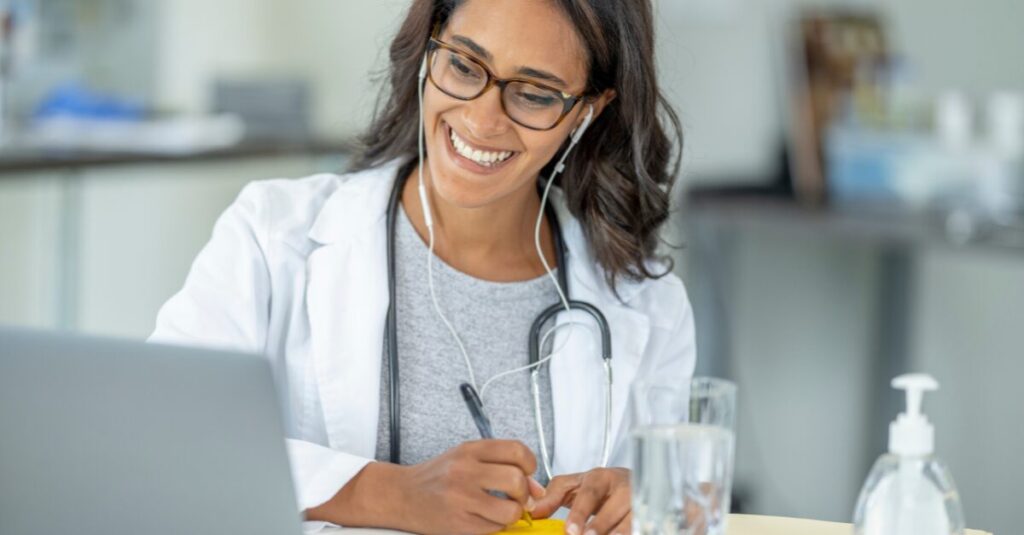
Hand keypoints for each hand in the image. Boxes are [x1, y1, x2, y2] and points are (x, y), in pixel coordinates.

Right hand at [397, 439, 545, 533]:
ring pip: (510, 510)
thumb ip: (500, 465)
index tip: (527, 473)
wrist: (401, 495)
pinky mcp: (459, 524)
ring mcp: (461, 498)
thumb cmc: (437, 477)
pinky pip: (495, 528)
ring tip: (502, 510)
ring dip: (512, 513)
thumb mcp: (466, 458)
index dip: (530, 464)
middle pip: (516, 480)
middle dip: (524, 492)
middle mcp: (464, 471)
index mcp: (469, 450)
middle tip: (516, 497)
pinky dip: (497, 526)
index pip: (516, 450)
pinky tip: (485, 518)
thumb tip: (536, 488)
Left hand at [532, 468, 631, 534]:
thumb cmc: (599, 487)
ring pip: (631, 520)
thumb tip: (534, 510)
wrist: (629, 483)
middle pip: (613, 508)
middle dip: (599, 526)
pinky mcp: (648, 515)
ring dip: (617, 532)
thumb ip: (553, 496)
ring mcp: (639, 502)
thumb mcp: (574, 486)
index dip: (580, 512)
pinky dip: (629, 533)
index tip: (570, 530)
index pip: (590, 493)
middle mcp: (623, 487)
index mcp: (602, 477)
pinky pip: (640, 527)